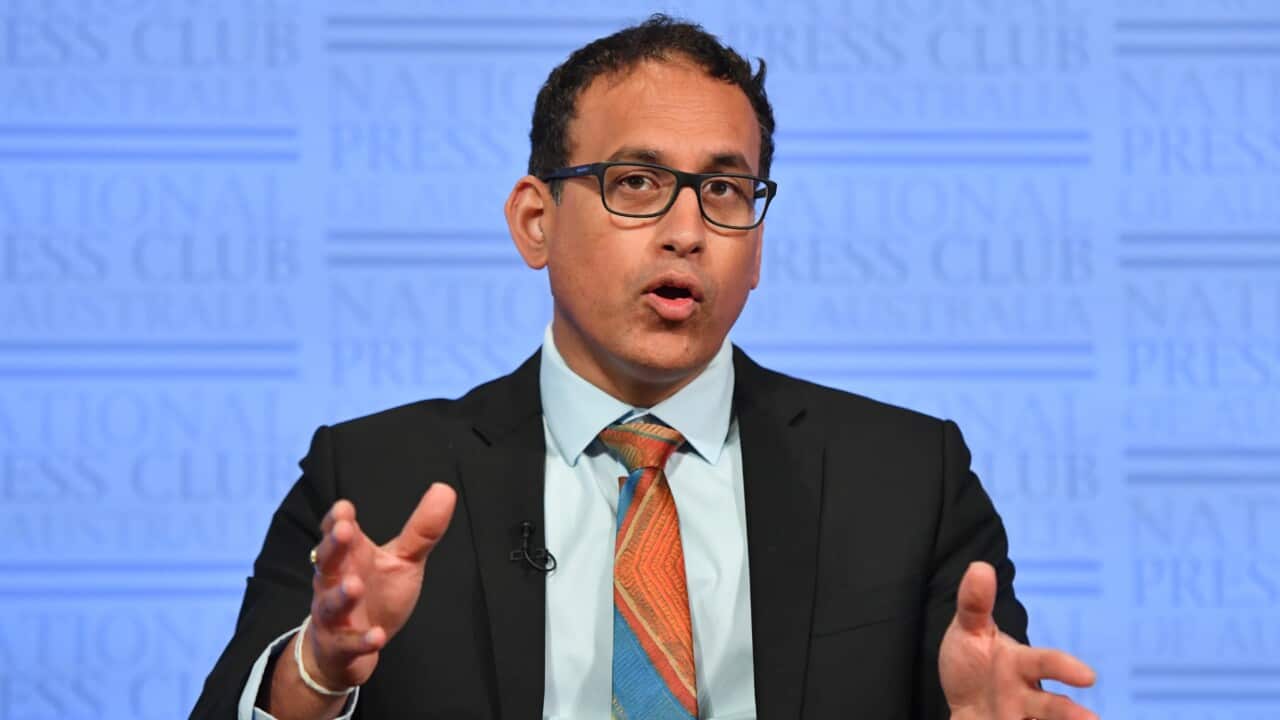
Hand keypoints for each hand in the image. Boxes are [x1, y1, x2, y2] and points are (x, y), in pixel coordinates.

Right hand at [302, 482, 456, 689]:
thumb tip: (445, 489)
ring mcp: (334, 615)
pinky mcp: (339, 646)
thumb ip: (421, 530)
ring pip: (331, 603)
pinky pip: (347, 644)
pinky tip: (376, 636)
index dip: (338, 520)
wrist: (347, 648)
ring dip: (342, 595)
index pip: (336, 532)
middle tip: (345, 530)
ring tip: (355, 585)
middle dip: (334, 546)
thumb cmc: (376, 592)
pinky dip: (361, 640)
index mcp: (349, 556)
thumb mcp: (402, 560)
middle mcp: (335, 581)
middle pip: (328, 561)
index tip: (345, 508)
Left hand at [940, 561, 1098, 719]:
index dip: (1064, 668)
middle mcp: (1025, 695)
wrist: (959, 699)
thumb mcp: (968, 630)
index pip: (1045, 663)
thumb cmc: (973, 661)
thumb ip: (974, 604)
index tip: (1087, 676)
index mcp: (1020, 664)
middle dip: (1070, 714)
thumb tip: (979, 567)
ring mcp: (1016, 718)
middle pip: (1052, 707)